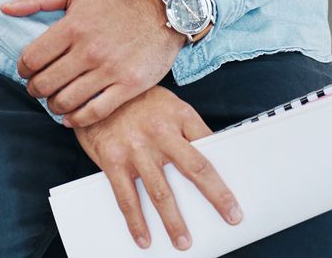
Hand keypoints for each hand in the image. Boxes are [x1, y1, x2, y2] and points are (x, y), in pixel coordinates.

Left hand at [2, 0, 183, 125]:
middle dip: (35, 89)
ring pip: (65, 101)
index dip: (23, 68)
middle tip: (40, 87)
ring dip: (53, 105)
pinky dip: (76, 120)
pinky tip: (71, 116)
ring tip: (55, 99)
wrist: (165, 12)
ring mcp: (110, 70)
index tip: (28, 69)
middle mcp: (90, 50)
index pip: (32, 59)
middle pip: (45, 84)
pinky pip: (94, 112)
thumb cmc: (118, 1)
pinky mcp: (129, 86)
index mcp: (73, 26)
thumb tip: (4, 8)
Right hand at [73, 87, 242, 250]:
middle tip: (230, 216)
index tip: (237, 187)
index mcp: (180, 115)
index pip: (211, 145)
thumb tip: (211, 156)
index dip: (226, 166)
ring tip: (183, 241)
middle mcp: (161, 132)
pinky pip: (127, 198)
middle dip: (216, 196)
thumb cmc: (138, 101)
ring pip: (161, 192)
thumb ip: (188, 129)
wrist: (94, 89)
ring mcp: (137, 148)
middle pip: (196, 169)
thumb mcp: (169, 105)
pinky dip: (136, 222)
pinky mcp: (113, 161)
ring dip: (174, 222)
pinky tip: (144, 238)